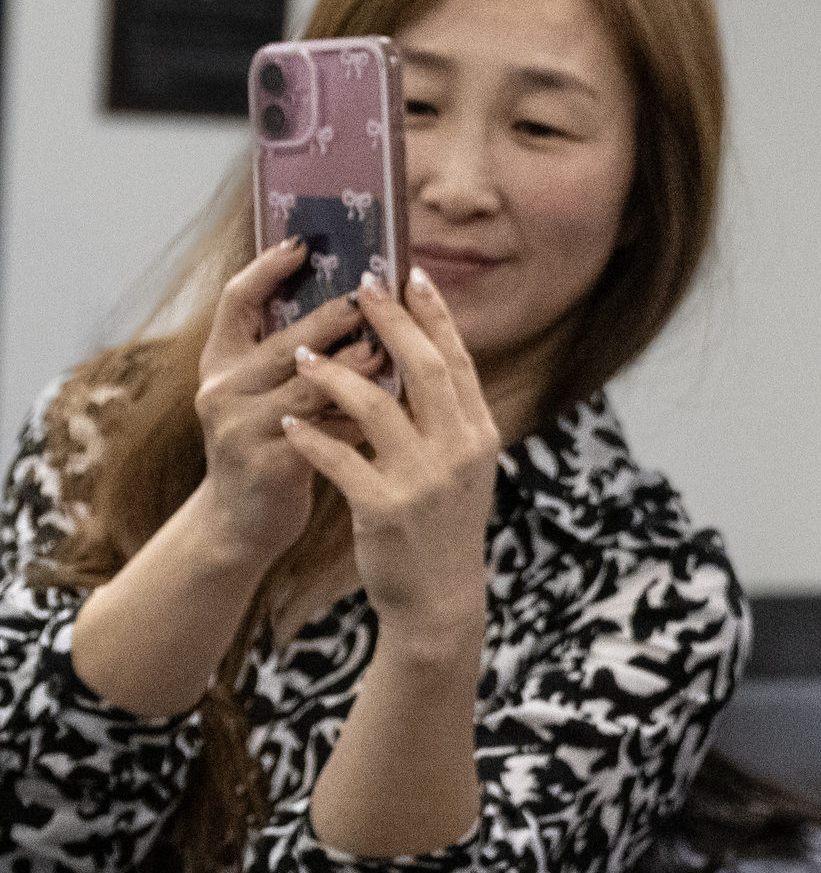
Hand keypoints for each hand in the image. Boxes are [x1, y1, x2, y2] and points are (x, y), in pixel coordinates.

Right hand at [193, 243, 381, 562]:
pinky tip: (393, 407)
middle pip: (286, 339)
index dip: (268, 268)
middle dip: (337, 317)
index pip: (236, 300)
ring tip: (396, 348)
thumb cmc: (272, 442)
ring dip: (359, 366)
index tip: (305, 242)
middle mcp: (221, 388)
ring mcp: (238, 427)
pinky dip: (360, 416)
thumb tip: (362, 297)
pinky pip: (324, 431)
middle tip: (380, 293)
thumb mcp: (271, 391)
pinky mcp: (265, 464)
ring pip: (311, 384)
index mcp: (222, 361)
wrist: (243, 521)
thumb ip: (301, 351)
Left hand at [277, 272, 501, 643]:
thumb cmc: (441, 526)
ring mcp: (424, 479)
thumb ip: (446, 418)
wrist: (439, 596)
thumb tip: (422, 363)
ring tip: (302, 353)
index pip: (458, 360)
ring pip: (376, 407)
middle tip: (360, 285)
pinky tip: (289, 422)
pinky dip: (312, 436)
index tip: (413, 275)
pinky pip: (340, 459)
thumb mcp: (460, 467)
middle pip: (424, 369)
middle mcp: (460, 449)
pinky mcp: (386, 509)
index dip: (436, 315)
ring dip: (335, 373)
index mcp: (479, 434)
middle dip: (390, 322)